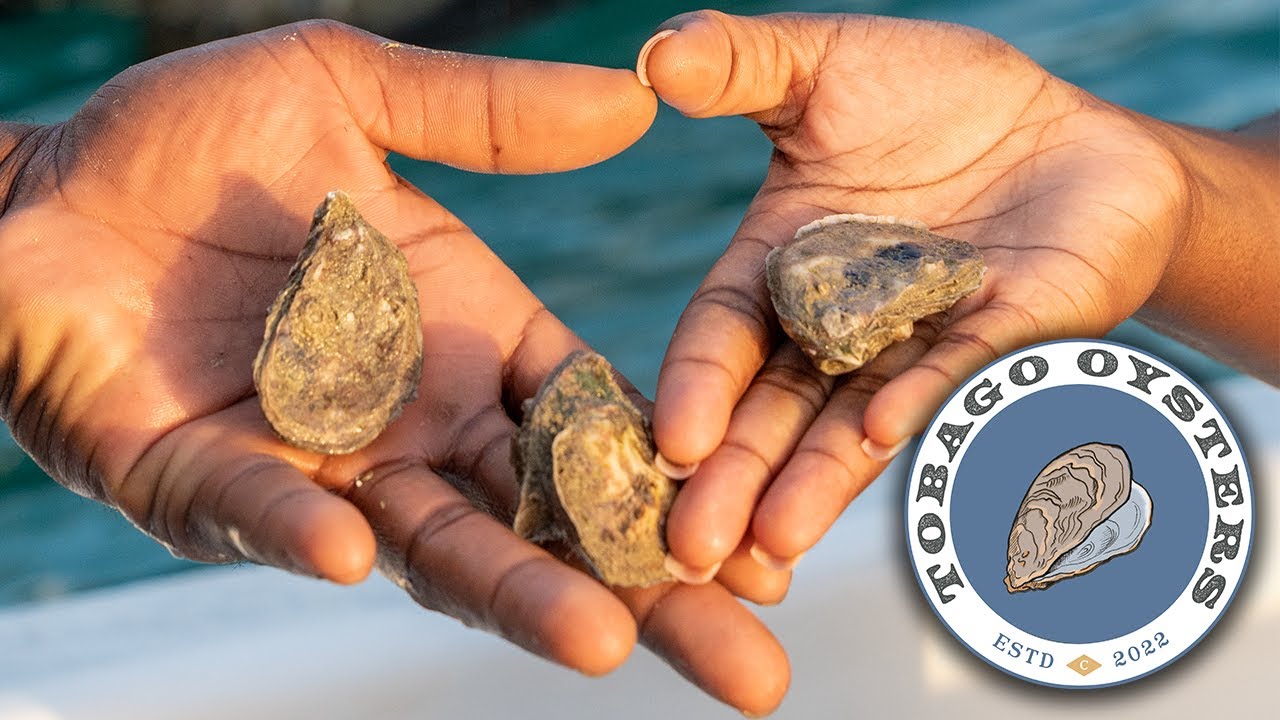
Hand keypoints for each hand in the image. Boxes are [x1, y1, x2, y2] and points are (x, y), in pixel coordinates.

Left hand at [0, 21, 786, 712]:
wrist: (41, 183)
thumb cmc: (190, 140)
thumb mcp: (351, 91)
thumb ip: (489, 114)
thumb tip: (631, 100)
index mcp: (466, 336)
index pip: (593, 423)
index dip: (678, 476)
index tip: (765, 533)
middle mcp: (413, 417)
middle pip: (549, 518)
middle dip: (649, 592)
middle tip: (750, 669)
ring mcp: (320, 461)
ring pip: (437, 543)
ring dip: (516, 594)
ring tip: (606, 642)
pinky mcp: (208, 480)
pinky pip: (267, 512)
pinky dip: (307, 532)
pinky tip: (357, 547)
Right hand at [639, 11, 1201, 572]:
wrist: (1071, 129)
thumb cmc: (938, 96)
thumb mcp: (826, 65)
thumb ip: (743, 64)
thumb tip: (654, 55)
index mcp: (782, 269)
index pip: (724, 337)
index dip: (696, 388)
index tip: (667, 442)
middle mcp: (841, 326)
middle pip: (778, 408)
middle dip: (735, 475)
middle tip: (693, 548)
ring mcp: (921, 343)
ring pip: (856, 420)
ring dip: (814, 480)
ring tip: (771, 544)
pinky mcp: (1007, 339)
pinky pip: (960, 371)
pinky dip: (921, 401)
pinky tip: (881, 436)